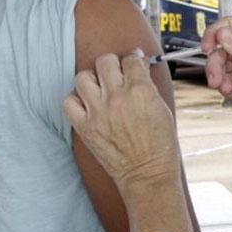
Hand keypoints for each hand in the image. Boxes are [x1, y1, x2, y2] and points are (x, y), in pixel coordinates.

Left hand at [63, 50, 179, 194]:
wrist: (147, 173)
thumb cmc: (160, 144)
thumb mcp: (162, 108)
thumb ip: (148, 86)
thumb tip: (139, 68)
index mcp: (141, 91)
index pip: (131, 59)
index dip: (134, 58)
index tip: (134, 61)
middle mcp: (117, 98)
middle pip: (105, 61)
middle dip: (113, 63)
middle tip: (117, 72)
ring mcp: (98, 112)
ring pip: (83, 77)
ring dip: (93, 78)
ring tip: (100, 87)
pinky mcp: (85, 127)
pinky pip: (69, 102)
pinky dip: (76, 99)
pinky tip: (87, 104)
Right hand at [202, 17, 231, 119]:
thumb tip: (223, 33)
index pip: (229, 26)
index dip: (215, 35)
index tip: (208, 48)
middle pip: (221, 49)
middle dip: (215, 64)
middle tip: (216, 78)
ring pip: (221, 67)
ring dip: (220, 78)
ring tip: (227, 88)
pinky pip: (227, 82)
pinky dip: (228, 89)